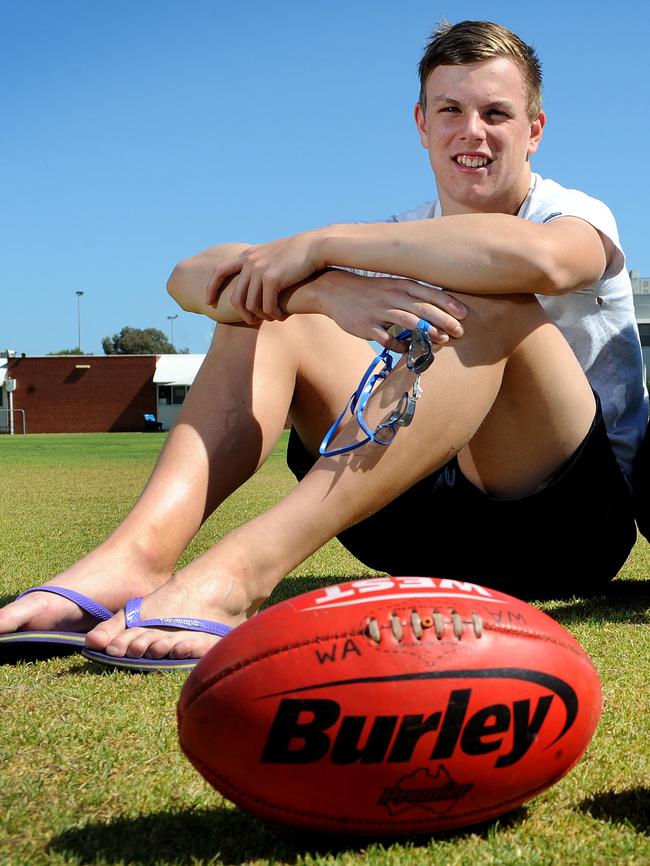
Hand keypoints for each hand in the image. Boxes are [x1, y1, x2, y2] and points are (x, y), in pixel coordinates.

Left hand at [205, 231, 322, 323]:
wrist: (316, 246)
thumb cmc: (298, 253)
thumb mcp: (273, 254)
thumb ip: (261, 264)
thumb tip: (255, 281)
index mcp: (247, 255)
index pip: (220, 271)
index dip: (211, 288)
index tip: (208, 302)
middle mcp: (250, 262)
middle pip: (236, 298)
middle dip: (243, 314)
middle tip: (253, 322)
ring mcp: (260, 271)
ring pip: (252, 306)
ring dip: (261, 317)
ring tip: (272, 319)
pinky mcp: (272, 279)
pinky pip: (267, 307)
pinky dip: (274, 316)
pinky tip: (282, 317)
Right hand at [316, 271, 467, 351]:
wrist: (335, 290)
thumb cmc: (371, 290)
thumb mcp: (393, 286)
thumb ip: (414, 297)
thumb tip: (439, 310)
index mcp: (401, 285)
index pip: (430, 293)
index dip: (449, 304)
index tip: (465, 315)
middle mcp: (392, 296)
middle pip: (423, 308)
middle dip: (444, 320)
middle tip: (460, 332)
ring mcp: (378, 311)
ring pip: (408, 321)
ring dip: (427, 332)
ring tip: (442, 340)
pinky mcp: (366, 326)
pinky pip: (386, 338)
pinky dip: (399, 345)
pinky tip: (409, 350)